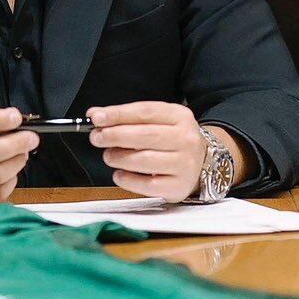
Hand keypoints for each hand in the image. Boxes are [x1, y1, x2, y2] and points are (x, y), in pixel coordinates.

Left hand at [88, 101, 232, 200]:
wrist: (202, 165)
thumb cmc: (172, 141)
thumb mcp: (158, 121)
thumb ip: (128, 118)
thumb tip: (96, 115)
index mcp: (180, 116)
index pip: (145, 112)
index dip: (118, 114)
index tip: (96, 117)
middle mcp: (186, 139)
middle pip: (144, 135)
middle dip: (114, 135)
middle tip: (97, 137)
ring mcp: (184, 164)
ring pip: (144, 160)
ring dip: (119, 157)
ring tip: (108, 156)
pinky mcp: (178, 186)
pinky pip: (147, 184)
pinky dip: (127, 179)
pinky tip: (119, 174)